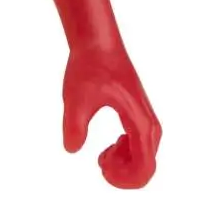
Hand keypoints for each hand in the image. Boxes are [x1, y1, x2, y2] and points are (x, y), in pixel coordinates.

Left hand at [62, 43, 160, 188]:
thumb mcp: (75, 97)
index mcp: (139, 121)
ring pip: (146, 157)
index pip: (145, 167)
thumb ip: (74, 125)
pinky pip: (141, 145)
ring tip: (102, 156)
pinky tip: (111, 147)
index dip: (125, 180)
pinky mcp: (139, 114)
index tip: (101, 170)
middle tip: (100, 163)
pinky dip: (127, 153)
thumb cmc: (88, 66)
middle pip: (147, 166)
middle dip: (124, 174)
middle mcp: (149, 122)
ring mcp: (146, 118)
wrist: (97, 41)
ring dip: (126, 164)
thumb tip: (72, 149)